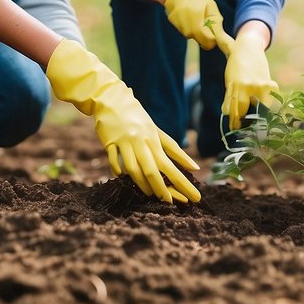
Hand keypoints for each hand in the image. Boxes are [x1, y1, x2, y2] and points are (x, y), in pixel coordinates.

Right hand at [45, 40, 200, 203]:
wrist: (112, 99)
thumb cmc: (138, 117)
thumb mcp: (157, 132)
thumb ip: (174, 150)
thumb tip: (194, 167)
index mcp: (154, 139)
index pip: (170, 164)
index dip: (181, 181)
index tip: (192, 196)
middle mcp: (141, 141)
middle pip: (152, 169)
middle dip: (162, 189)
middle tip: (172, 203)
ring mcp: (124, 142)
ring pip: (133, 169)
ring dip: (142, 185)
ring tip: (151, 196)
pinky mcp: (109, 142)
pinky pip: (115, 161)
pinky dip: (119, 172)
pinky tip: (125, 180)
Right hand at [164, 0, 222, 49]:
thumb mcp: (210, 5)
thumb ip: (216, 22)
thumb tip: (221, 37)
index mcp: (197, 27)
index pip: (209, 44)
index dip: (214, 37)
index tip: (214, 27)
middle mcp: (188, 33)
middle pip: (202, 42)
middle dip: (207, 34)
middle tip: (205, 18)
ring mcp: (181, 31)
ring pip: (195, 36)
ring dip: (199, 29)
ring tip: (197, 14)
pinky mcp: (176, 28)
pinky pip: (189, 31)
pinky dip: (191, 26)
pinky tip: (190, 14)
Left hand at [214, 26, 277, 129]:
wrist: (247, 48)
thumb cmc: (236, 67)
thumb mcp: (229, 82)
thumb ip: (230, 98)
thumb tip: (227, 113)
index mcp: (235, 87)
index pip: (234, 110)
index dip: (235, 121)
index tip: (235, 128)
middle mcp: (247, 86)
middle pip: (247, 111)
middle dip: (246, 120)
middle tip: (245, 125)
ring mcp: (260, 85)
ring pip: (261, 108)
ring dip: (259, 112)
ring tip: (258, 116)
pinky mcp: (270, 83)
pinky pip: (271, 99)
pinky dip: (270, 100)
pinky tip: (267, 100)